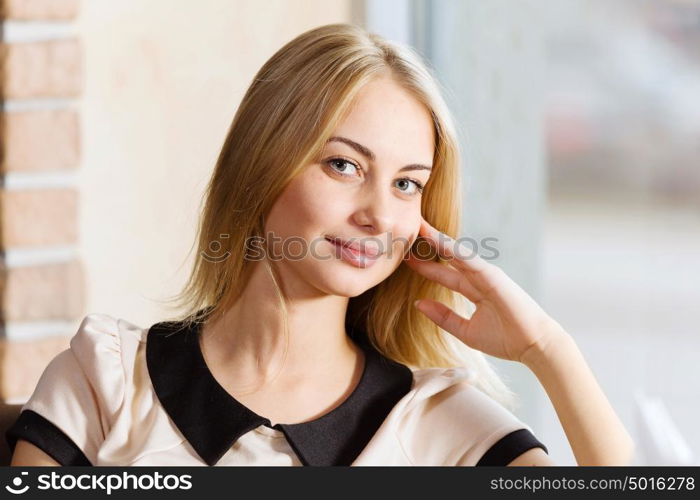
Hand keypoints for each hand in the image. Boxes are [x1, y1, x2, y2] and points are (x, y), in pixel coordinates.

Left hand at [404, 217, 566, 362]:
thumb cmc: (506, 339)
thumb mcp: (465, 330)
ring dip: (437, 239)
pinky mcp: (493, 275)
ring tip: (418, 225)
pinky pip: (469, 259)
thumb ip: (443, 317)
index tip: (404, 257)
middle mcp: (478, 277)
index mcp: (473, 289)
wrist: (534, 346)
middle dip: (427, 245)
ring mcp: (486, 274)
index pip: (444, 272)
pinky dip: (453, 248)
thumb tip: (418, 303)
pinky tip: (437, 239)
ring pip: (456, 252)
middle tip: (406, 231)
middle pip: (447, 257)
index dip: (424, 265)